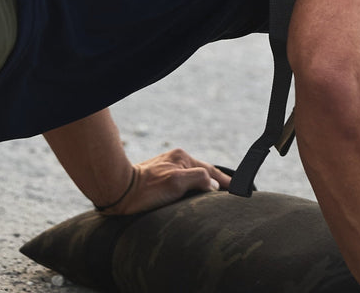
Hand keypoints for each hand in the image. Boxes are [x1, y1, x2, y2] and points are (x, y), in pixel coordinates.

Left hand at [98, 148, 229, 215]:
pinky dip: (193, 191)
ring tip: (218, 201)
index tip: (240, 192)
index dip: (227, 183)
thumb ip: (199, 178)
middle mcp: (176, 160)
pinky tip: (195, 200)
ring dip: (205, 189)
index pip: (212, 172)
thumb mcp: (176, 182)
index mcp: (182, 157)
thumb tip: (213, 186)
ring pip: (193, 179)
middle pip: (204, 174)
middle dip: (217, 185)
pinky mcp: (160, 179)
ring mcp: (168, 169)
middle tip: (233, 196)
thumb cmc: (146, 189)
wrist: (118, 192)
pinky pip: (183, 185)